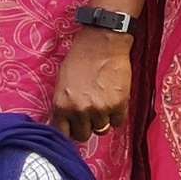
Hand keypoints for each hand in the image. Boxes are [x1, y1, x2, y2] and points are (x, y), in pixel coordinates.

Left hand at [50, 26, 135, 140]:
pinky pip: (118, 123)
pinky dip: (116, 116)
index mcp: (61, 105)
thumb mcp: (61, 83)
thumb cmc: (79, 60)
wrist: (102, 44)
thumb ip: (63, 105)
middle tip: (89, 114)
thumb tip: (63, 123)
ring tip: (102, 103)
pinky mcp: (119, 105)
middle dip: (85, 126)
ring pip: (101, 129)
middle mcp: (79, 110)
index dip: (69, 130)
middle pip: (83, 135)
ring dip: (102, 120)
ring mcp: (100, 109)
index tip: (73, 127)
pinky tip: (114, 103)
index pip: (63, 133)